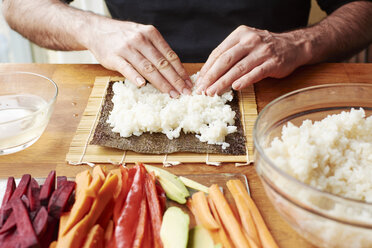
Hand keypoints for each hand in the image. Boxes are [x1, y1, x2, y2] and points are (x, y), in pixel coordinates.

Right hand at [85, 19, 191, 97]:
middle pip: (162, 63)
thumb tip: (175, 71)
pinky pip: (127, 69)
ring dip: (161, 83)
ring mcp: (127, 48)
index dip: (181, 72)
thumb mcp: (143, 36)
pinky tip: (143, 85)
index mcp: (151, 34)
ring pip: (148, 68)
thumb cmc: (124, 37)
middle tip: (184, 93)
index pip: (171, 56)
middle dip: (175, 80)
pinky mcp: (114, 57)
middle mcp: (141, 40)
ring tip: (171, 94)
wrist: (97, 30)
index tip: (188, 84)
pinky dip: (136, 77)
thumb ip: (157, 51)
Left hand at [195, 25, 310, 95]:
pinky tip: (235, 88)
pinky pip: (256, 73)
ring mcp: (262, 51)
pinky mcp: (273, 63)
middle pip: (225, 60)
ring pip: (238, 68)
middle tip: (202, 90)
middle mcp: (250, 40)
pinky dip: (245, 80)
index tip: (199, 82)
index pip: (218, 53)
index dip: (207, 69)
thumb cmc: (264, 48)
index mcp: (240, 34)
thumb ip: (229, 56)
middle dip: (211, 77)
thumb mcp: (245, 44)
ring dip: (223, 82)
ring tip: (213, 93)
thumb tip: (208, 75)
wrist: (293, 46)